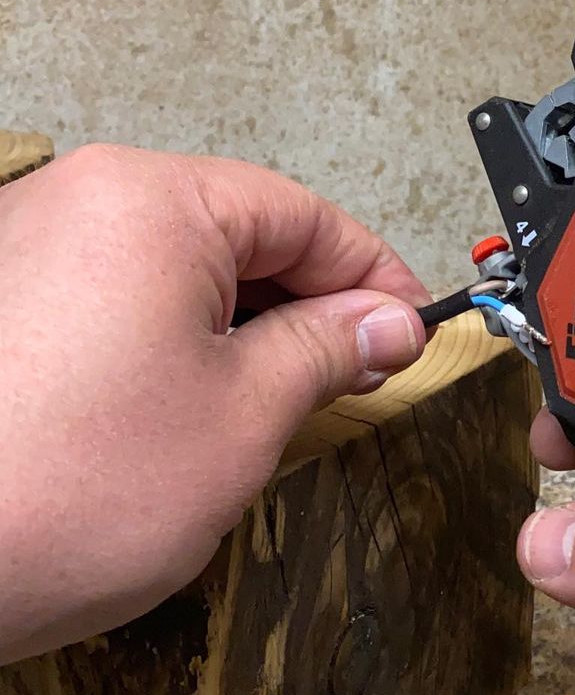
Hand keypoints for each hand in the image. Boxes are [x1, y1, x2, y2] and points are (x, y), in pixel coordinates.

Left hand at [0, 145, 428, 663]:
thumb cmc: (61, 493)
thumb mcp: (241, 417)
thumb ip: (327, 350)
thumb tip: (386, 322)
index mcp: (150, 203)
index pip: (304, 216)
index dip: (374, 279)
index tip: (413, 332)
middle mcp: (79, 201)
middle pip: (238, 234)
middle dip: (307, 308)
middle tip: (356, 379)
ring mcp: (27, 248)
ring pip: (176, 270)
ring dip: (241, 329)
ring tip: (274, 406)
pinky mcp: (0, 305)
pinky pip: (116, 298)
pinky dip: (171, 343)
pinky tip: (186, 410)